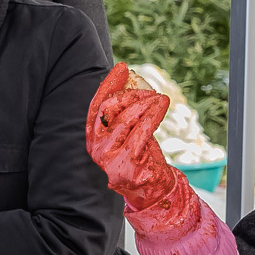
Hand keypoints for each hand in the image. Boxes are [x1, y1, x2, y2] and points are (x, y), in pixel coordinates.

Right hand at [86, 65, 189, 215]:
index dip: (108, 84)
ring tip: (160, 98)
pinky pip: (141, 132)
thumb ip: (124, 111)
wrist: (153, 187)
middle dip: (132, 94)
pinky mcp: (126, 165)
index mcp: (93, 138)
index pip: (96, 106)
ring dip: (145, 103)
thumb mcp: (129, 130)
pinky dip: (153, 115)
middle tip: (150, 91)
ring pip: (126, 119)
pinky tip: (161, 106)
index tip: (122, 67)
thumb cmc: (141, 155)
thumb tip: (129, 75)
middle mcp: (96, 148)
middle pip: (110, 109)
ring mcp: (109, 158)